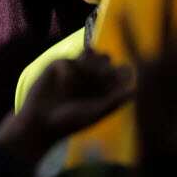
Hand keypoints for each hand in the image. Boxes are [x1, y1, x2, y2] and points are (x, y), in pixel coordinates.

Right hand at [0, 49, 132, 166]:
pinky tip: (63, 86)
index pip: (119, 72)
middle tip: (101, 77)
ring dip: (89, 63)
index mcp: (104, 88)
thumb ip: (115, 100)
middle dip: (105, 65)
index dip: (121, 72)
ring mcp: (74, 70)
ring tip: (85, 79)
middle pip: (105, 58)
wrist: (40, 123)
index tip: (119, 78)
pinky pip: (68, 61)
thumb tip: (136, 90)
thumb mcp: (96, 113)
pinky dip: (68, 73)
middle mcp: (91, 77)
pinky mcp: (57, 66)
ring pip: (89, 53)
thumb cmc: (70, 122)